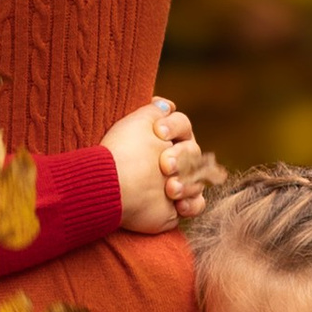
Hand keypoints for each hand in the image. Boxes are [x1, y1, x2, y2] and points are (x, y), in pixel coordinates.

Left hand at [104, 97, 210, 233]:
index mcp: (164, 139)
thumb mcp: (137, 122)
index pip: (183, 125)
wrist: (112, 188)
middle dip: (181, 158)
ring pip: (199, 178)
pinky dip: (192, 204)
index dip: (175, 127)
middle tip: (165, 165)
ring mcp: (176, 183)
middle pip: (194, 152)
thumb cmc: (123, 152)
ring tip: (170, 189)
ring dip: (187, 183)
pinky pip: (198, 204)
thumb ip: (155, 109)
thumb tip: (167, 104)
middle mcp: (172, 160)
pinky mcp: (176, 206)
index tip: (159, 132)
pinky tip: (179, 204)